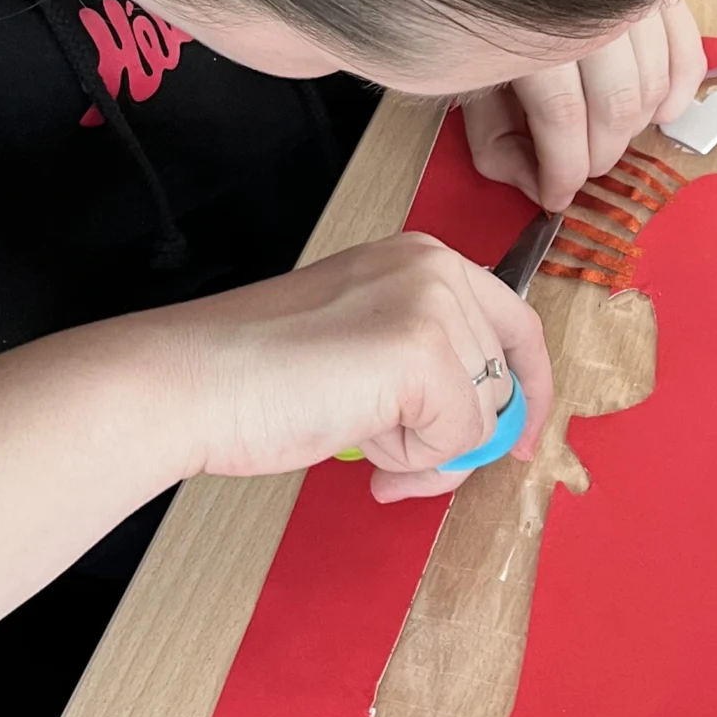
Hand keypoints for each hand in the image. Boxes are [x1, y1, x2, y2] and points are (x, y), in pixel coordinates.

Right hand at [154, 234, 551, 501]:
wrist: (190, 382)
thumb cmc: (257, 375)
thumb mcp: (365, 348)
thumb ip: (427, 370)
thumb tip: (491, 428)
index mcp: (420, 257)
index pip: (514, 322)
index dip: (526, 388)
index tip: (522, 438)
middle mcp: (435, 267)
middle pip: (501, 381)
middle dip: (454, 439)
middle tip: (388, 457)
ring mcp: (432, 304)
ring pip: (482, 416)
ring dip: (422, 450)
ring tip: (354, 431)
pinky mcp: (423, 352)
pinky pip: (458, 440)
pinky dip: (410, 459)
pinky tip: (355, 438)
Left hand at [462, 0, 706, 210]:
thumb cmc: (479, 8)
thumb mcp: (465, 75)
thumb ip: (495, 138)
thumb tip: (537, 185)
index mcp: (531, 23)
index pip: (563, 116)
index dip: (563, 172)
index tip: (555, 198)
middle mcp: (591, 3)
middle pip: (616, 104)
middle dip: (599, 157)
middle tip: (579, 172)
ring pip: (653, 83)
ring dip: (634, 129)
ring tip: (606, 141)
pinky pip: (686, 48)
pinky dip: (680, 90)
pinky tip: (661, 116)